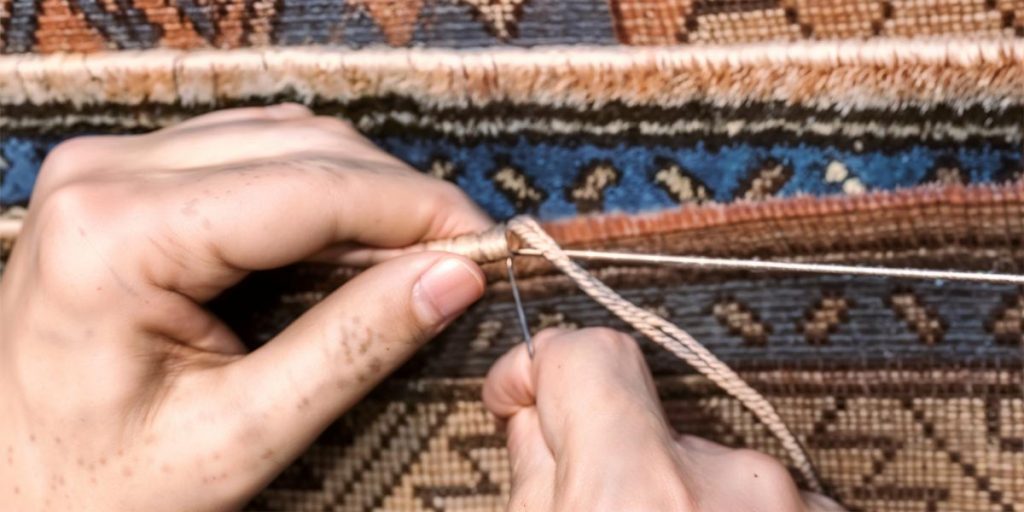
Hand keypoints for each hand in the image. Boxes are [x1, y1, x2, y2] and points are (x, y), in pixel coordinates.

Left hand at [0, 105, 490, 510]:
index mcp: (120, 233)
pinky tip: (352, 237)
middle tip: (460, 257)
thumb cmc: (99, 485)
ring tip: (416, 251)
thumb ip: (352, 346)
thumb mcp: (239, 434)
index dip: (416, 209)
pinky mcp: (121, 178)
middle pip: (301, 147)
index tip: (485, 244)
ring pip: (282, 138)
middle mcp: (106, 172)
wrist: (6, 492)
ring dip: (362, 188)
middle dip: (397, 197)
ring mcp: (108, 166)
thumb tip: (451, 276)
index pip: (311, 188)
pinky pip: (247, 152)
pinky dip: (316, 187)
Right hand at [483, 328, 844, 510]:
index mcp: (636, 491)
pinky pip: (774, 504)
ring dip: (686, 507)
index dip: (541, 368)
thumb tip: (538, 420)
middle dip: (619, 461)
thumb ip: (538, 479)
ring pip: (717, 473)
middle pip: (656, 424)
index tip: (521, 398)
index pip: (590, 354)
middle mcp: (736, 487)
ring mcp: (803, 509)